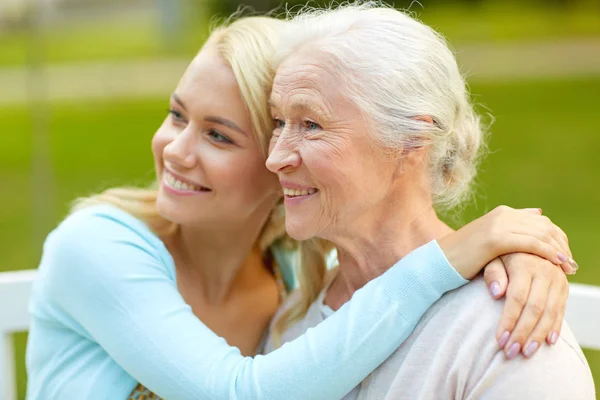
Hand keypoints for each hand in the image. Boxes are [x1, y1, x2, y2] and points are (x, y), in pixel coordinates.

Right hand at [438, 205, 575, 278]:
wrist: (440, 261)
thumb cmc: (463, 256)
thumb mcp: (489, 239)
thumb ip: (512, 226)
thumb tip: (538, 213)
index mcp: (502, 213)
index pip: (540, 221)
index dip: (556, 237)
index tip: (565, 255)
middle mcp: (502, 214)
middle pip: (543, 226)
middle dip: (561, 245)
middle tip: (571, 263)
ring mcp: (498, 224)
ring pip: (540, 234)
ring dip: (558, 250)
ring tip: (568, 266)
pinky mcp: (495, 238)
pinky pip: (530, 243)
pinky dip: (547, 253)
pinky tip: (556, 263)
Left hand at [483, 254, 568, 358]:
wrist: (524, 243)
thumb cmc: (501, 254)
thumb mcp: (492, 258)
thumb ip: (493, 274)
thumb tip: (496, 293)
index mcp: (525, 263)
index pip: (517, 297)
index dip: (509, 320)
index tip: (500, 340)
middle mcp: (545, 271)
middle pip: (535, 308)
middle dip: (522, 333)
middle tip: (511, 352)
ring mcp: (557, 279)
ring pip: (550, 312)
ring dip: (539, 335)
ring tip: (526, 353)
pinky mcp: (564, 287)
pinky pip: (562, 309)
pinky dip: (556, 327)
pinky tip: (548, 342)